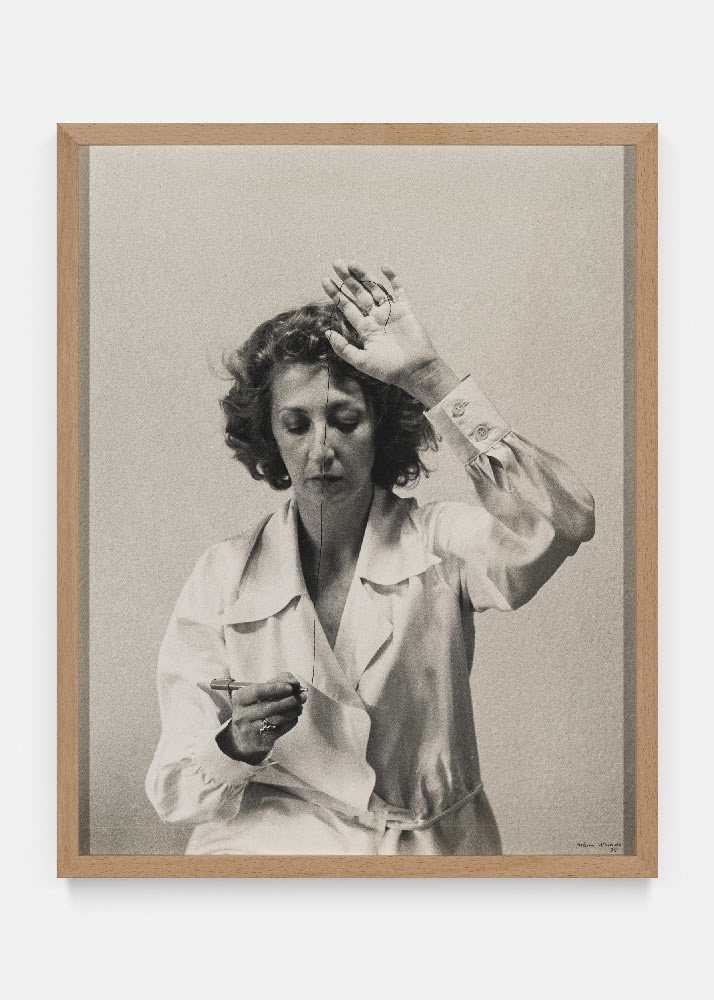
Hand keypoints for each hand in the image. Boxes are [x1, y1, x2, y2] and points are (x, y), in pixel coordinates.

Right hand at [219, 672, 306, 764]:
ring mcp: (251, 731)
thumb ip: (277, 681)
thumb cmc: (255, 707)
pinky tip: (294, 716)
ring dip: (293, 711)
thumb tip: (294, 682)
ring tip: (300, 705)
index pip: (257, 692)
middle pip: (270, 707)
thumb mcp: (259, 693)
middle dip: (290, 700)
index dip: (275, 688)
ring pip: (277, 719)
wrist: (244, 737)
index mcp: (240, 700)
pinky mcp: (261, 742)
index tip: (290, 687)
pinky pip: (281, 729)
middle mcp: (242, 716)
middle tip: (302, 696)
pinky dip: (291, 720)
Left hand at [321, 260, 447, 397]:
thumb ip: (344, 348)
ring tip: (351, 262)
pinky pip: (399, 290)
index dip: (336, 293)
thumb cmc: (389, 369)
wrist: (415, 370)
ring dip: (364, 275)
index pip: (347, 307)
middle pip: (359, 293)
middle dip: (347, 279)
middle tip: (336, 263)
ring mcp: (391, 312)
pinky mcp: (405, 309)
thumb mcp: (362, 360)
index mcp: (365, 329)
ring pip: (375, 288)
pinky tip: (384, 267)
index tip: (325, 280)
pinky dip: (393, 278)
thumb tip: (327, 332)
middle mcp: (376, 318)